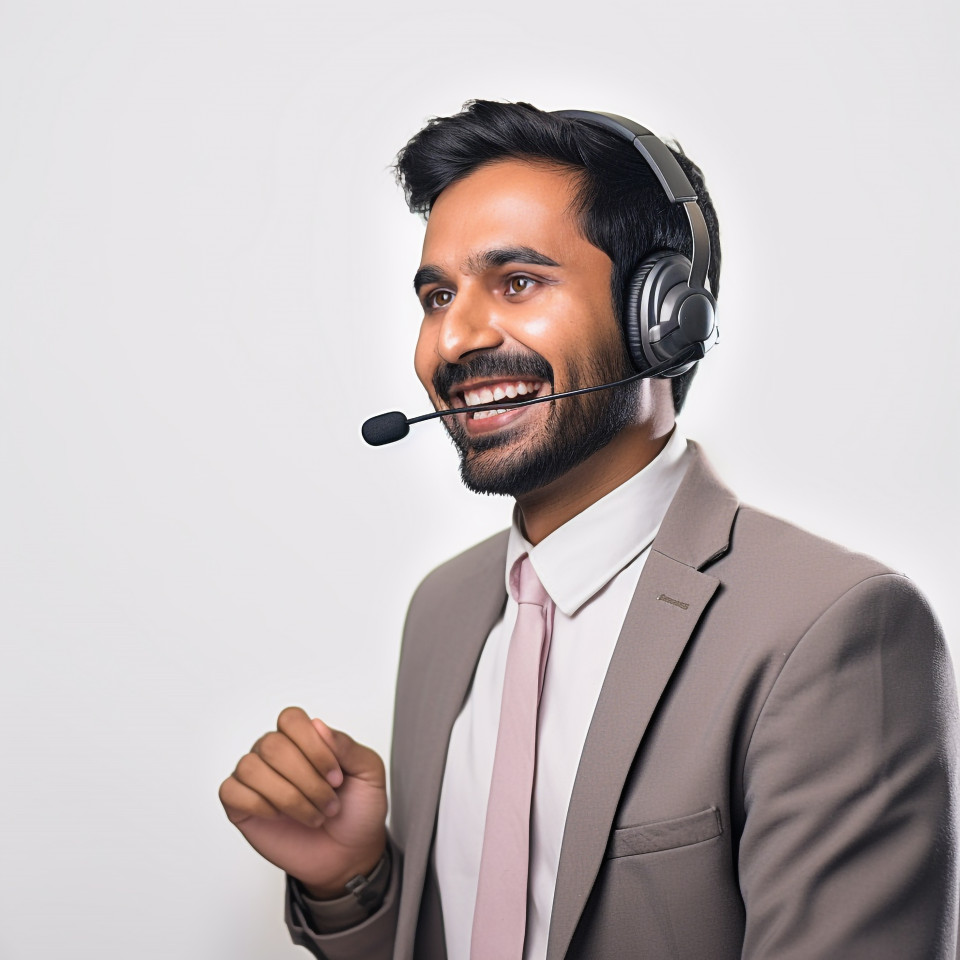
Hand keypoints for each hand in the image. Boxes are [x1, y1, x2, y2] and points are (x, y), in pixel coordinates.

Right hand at [219, 707, 387, 896]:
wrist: (349, 855)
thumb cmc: (357, 810)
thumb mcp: (368, 773)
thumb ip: (347, 746)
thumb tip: (318, 725)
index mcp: (305, 738)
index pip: (291, 719)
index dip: (313, 747)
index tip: (336, 777)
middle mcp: (276, 752)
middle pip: (273, 745)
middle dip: (307, 780)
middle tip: (328, 803)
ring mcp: (257, 778)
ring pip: (251, 767)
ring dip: (288, 797)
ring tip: (312, 815)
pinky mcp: (241, 805)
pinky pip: (232, 791)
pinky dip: (259, 805)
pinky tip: (279, 816)